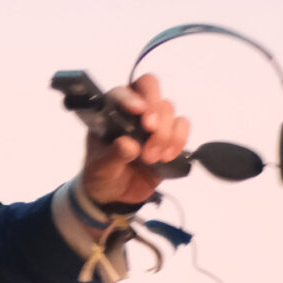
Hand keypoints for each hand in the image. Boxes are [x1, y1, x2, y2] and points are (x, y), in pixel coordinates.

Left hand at [79, 74, 191, 207]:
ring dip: (164, 133)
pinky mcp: (170, 136)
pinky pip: (182, 126)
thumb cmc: (102, 174)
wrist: (116, 195)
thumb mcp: (100, 169)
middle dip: (154, 108)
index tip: (138, 111)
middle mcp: (133, 110)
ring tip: (151, 158)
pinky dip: (179, 139)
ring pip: (169, 108)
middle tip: (150, 129)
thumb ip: (112, 156)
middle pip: (150, 87)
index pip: (122, 92)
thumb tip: (128, 144)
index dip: (131, 97)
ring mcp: (153, 121)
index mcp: (110, 111)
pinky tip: (166, 157)